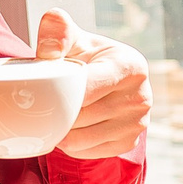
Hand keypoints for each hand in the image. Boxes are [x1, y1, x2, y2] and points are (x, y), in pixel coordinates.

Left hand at [33, 8, 149, 159]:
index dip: (60, 93)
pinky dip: (71, 144)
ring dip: (61, 131)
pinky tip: (69, 127)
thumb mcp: (74, 38)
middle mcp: (141, 96)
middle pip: (83, 116)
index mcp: (130, 66)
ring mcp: (138, 123)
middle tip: (40, 105)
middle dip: (57, 112)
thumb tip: (47, 51)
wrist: (107, 77)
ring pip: (82, 139)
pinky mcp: (128, 143)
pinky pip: (87, 152)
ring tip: (54, 115)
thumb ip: (57, 31)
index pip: (87, 89)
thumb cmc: (88, 56)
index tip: (42, 93)